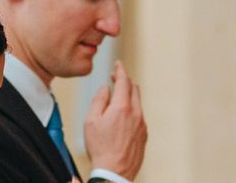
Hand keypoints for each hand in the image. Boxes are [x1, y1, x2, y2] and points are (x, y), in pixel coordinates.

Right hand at [84, 60, 146, 179]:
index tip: (118, 64)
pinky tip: (121, 116)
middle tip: (115, 78)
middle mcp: (136, 114)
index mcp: (122, 107)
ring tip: (117, 97)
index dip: (120, 70)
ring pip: (138, 102)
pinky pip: (139, 115)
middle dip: (125, 80)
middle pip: (134, 89)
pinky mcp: (144, 135)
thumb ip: (99, 100)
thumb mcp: (91, 120)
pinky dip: (132, 109)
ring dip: (129, 95)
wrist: (114, 172)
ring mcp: (142, 125)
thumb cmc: (100, 147)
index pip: (124, 81)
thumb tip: (105, 88)